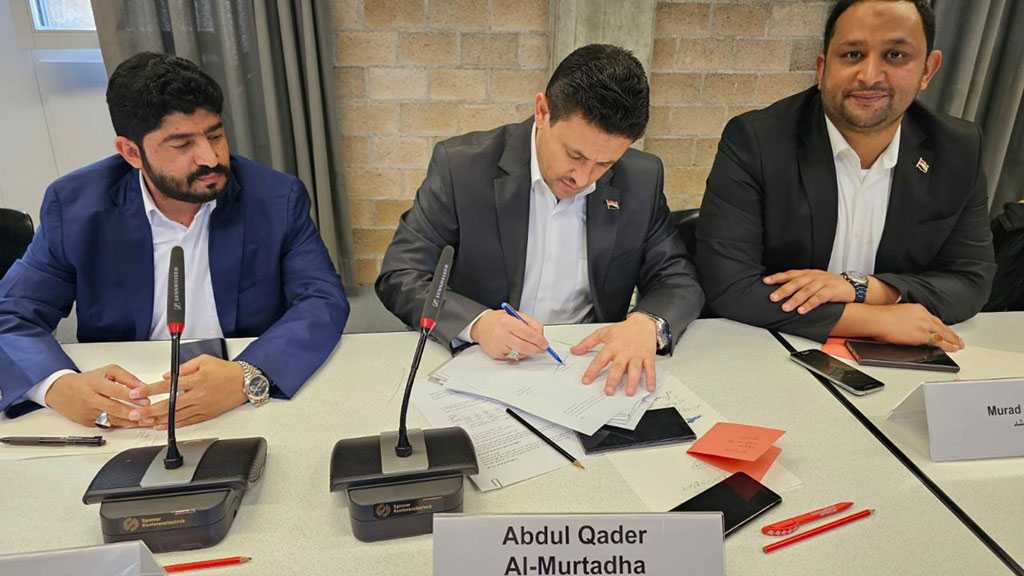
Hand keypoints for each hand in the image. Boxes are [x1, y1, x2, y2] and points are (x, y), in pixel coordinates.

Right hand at [45, 365, 150, 427]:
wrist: (60, 391)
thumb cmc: (87, 380)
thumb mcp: (107, 371)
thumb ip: (126, 377)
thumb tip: (142, 386)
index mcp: (95, 384)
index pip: (116, 391)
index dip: (132, 397)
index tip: (145, 400)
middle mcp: (91, 399)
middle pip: (114, 408)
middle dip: (133, 412)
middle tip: (148, 413)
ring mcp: (88, 412)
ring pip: (112, 419)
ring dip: (130, 421)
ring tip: (144, 421)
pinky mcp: (88, 422)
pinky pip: (107, 424)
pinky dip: (121, 425)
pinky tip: (132, 424)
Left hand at [129, 355, 246, 428]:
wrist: (245, 382)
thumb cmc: (226, 371)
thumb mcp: (204, 360)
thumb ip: (183, 367)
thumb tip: (166, 376)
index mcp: (196, 380)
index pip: (167, 386)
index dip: (149, 389)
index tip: (136, 392)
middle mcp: (197, 395)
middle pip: (168, 405)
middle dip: (148, 410)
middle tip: (134, 413)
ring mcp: (201, 407)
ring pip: (175, 416)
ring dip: (157, 420)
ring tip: (143, 422)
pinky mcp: (206, 414)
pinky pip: (187, 422)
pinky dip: (173, 424)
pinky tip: (161, 426)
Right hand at [471, 309, 548, 360]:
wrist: (481, 326)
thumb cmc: (499, 320)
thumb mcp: (516, 315)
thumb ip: (531, 324)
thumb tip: (541, 336)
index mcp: (508, 322)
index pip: (528, 334)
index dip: (539, 340)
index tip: (545, 343)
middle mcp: (502, 334)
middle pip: (525, 347)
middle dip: (536, 349)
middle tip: (541, 348)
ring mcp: (498, 346)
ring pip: (520, 354)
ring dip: (528, 352)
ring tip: (526, 344)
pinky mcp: (496, 354)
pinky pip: (513, 357)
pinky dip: (518, 354)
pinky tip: (515, 346)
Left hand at [571, 313, 656, 395]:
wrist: (643, 323)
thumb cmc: (623, 330)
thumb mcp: (603, 333)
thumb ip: (587, 343)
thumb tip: (574, 351)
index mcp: (612, 346)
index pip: (600, 360)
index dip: (592, 371)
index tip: (586, 381)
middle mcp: (624, 352)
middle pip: (618, 367)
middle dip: (613, 379)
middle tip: (609, 391)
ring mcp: (637, 355)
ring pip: (634, 369)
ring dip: (632, 381)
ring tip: (629, 392)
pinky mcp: (648, 357)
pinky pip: (650, 369)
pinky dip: (650, 379)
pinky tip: (649, 387)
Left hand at [764, 269, 854, 313]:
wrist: (851, 285)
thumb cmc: (829, 284)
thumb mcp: (813, 280)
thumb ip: (799, 284)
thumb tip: (780, 290)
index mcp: (807, 273)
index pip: (790, 274)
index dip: (777, 277)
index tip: (765, 281)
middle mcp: (813, 276)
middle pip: (796, 282)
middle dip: (783, 290)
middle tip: (773, 297)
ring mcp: (823, 283)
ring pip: (806, 291)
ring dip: (795, 300)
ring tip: (785, 307)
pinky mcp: (831, 291)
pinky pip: (819, 298)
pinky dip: (810, 304)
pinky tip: (802, 310)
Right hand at [871, 304, 963, 351]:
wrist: (877, 319)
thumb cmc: (881, 317)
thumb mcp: (898, 312)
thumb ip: (907, 318)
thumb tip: (907, 325)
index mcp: (918, 309)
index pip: (933, 319)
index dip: (940, 326)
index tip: (944, 330)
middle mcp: (924, 316)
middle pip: (941, 326)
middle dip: (950, 334)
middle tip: (958, 339)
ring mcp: (924, 326)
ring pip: (943, 334)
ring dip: (952, 340)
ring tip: (958, 345)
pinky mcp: (921, 336)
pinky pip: (939, 342)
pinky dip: (947, 346)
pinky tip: (952, 349)